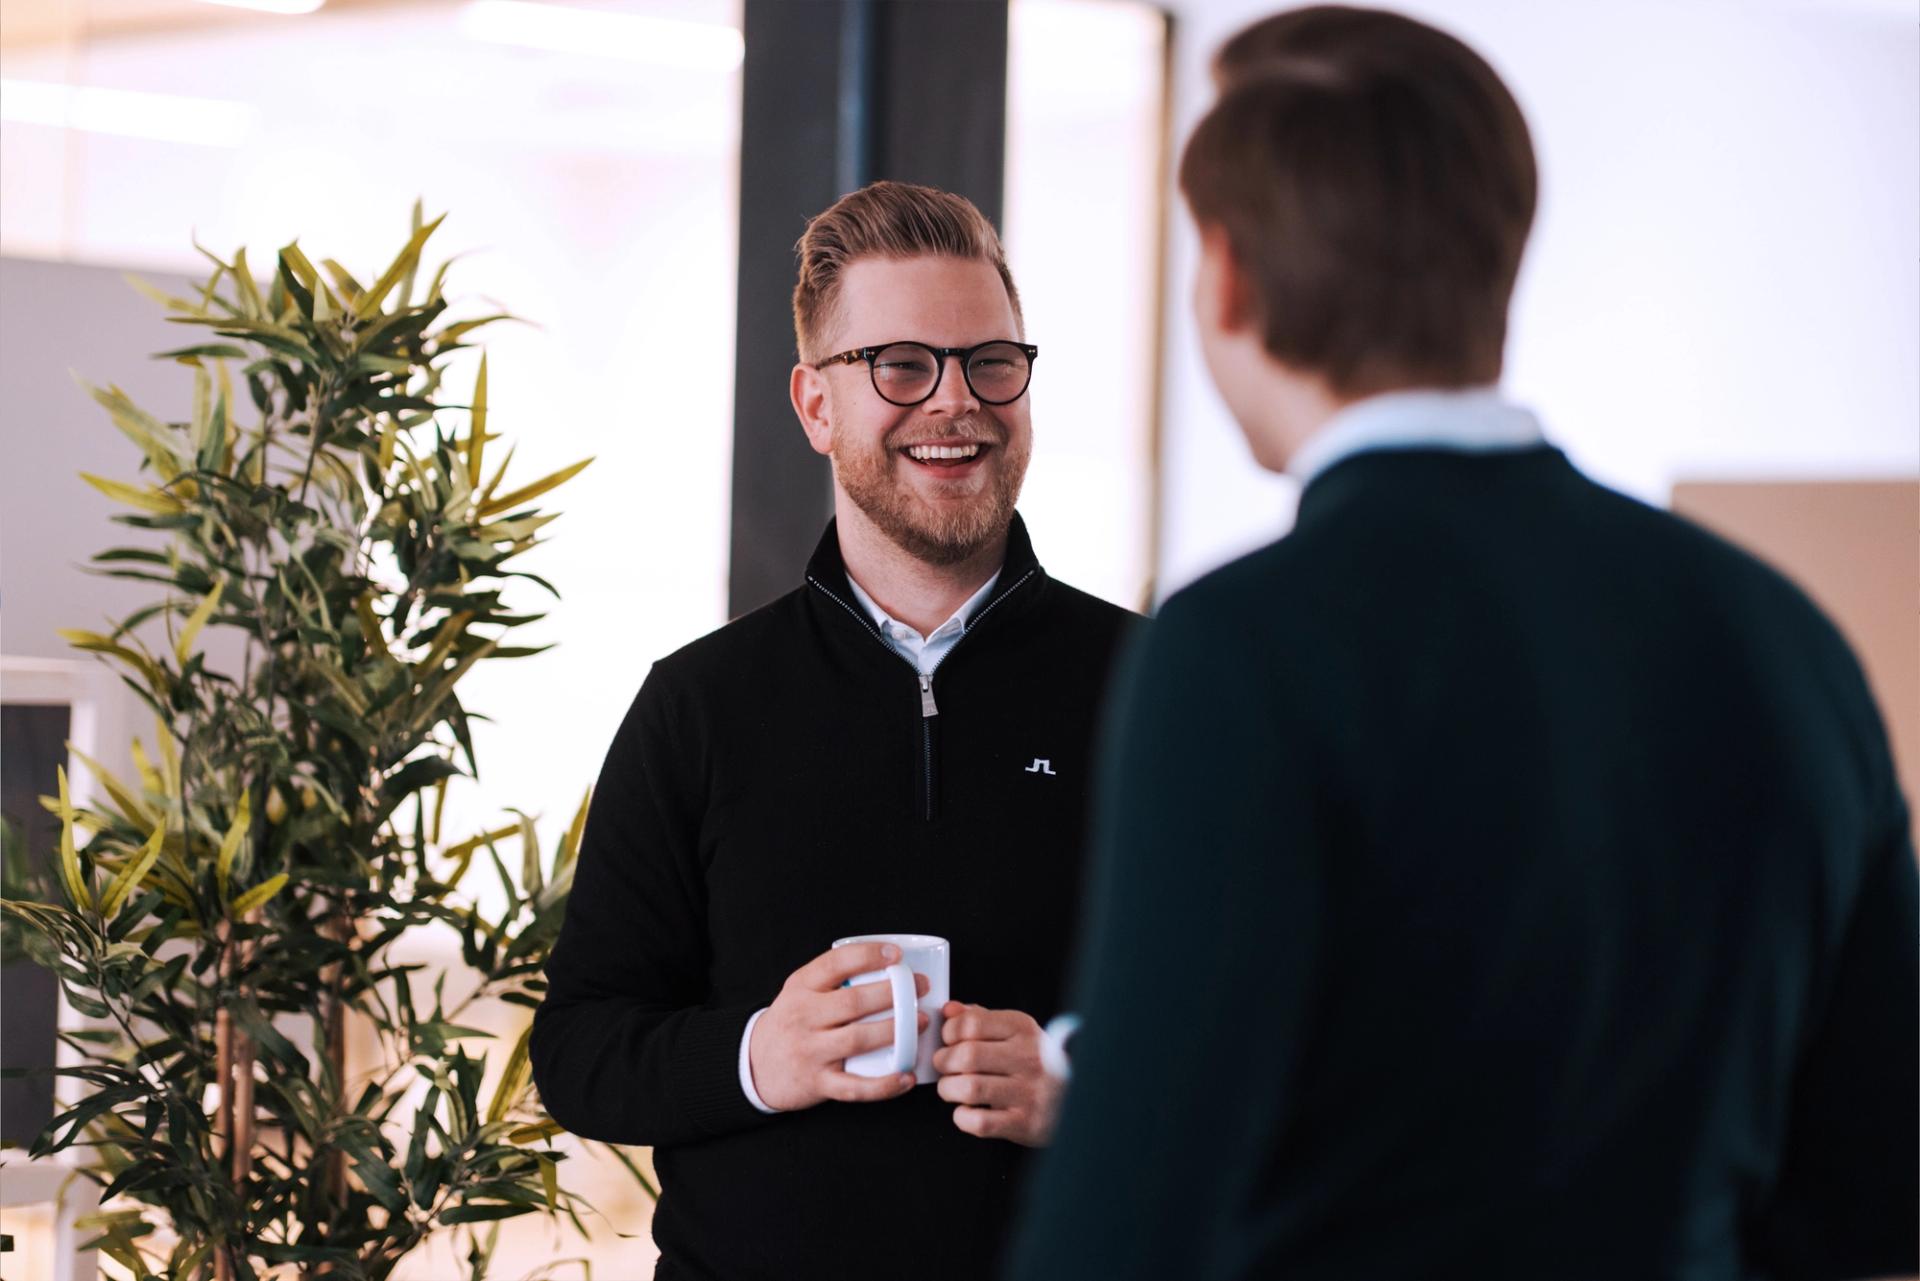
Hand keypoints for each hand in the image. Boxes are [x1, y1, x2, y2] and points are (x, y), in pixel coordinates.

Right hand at [748, 942, 930, 1111]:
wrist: (755, 1064)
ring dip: (896, 1030)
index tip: (896, 955)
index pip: (835, 964)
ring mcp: (810, 1051)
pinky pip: (855, 1086)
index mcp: (801, 988)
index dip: (868, 955)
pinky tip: (906, 1076)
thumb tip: (890, 963)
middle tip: (921, 987)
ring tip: (922, 1021)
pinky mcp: (818, 1083)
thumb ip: (832, 979)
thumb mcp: (800, 991)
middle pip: (853, 1002)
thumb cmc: (792, 1022)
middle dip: (894, 993)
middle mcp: (803, 1017)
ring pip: (858, 1040)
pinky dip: (884, 1084)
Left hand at [932, 1002, 1061, 1146]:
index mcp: (1023, 1030)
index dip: (950, 1031)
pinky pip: (980, 1122)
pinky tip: (966, 1111)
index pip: (973, 1023)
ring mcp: (1028, 1092)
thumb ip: (981, 1019)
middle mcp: (1028, 1058)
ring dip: (949, 1089)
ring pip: (970, 1088)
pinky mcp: (1025, 1123)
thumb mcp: (1016, 1032)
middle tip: (945, 1066)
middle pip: (967, 1055)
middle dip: (944, 1062)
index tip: (949, 1040)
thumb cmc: (1038, 1062)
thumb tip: (949, 1010)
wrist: (1077, 1098)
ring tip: (952, 1088)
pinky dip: (962, 1117)